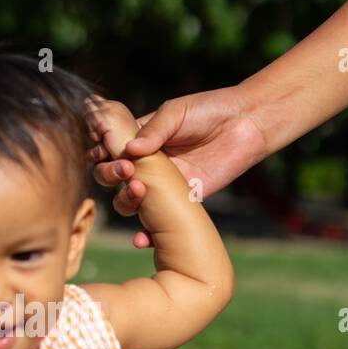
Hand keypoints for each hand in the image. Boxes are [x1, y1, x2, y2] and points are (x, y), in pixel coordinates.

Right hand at [87, 85, 268, 247]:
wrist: (247, 125)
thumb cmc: (210, 109)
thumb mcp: (177, 112)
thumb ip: (155, 129)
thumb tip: (130, 151)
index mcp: (140, 138)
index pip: (109, 148)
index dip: (101, 153)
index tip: (102, 153)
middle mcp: (147, 163)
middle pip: (112, 176)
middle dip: (110, 175)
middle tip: (125, 172)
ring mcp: (162, 184)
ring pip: (129, 200)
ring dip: (126, 201)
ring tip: (138, 195)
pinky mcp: (181, 200)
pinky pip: (158, 221)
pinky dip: (146, 234)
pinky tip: (141, 239)